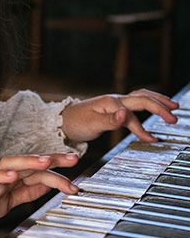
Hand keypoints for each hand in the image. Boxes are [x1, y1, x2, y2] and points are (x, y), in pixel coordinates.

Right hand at [0, 153, 79, 232]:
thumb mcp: (12, 200)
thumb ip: (29, 192)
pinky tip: (14, 175)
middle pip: (30, 162)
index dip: (57, 168)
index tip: (75, 168)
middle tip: (72, 158)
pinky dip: (2, 175)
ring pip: (12, 164)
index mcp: (14, 177)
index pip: (39, 169)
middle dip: (51, 159)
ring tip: (46, 161)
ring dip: (29, 161)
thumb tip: (49, 185)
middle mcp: (5, 173)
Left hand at [61, 89, 178, 143]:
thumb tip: (125, 115)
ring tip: (172, 107)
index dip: (143, 128)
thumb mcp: (91, 124)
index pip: (133, 115)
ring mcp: (115, 103)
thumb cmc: (75, 123)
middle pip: (143, 98)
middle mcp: (115, 100)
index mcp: (111, 103)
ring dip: (157, 101)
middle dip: (161, 105)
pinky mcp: (113, 108)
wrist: (62, 121)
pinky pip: (135, 105)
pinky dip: (147, 108)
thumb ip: (110, 121)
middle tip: (175, 114)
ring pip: (141, 97)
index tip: (153, 140)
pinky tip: (153, 113)